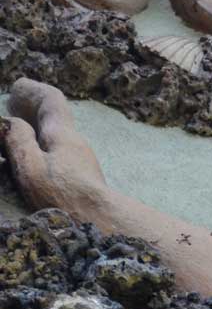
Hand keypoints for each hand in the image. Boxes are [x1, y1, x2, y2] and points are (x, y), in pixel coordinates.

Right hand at [4, 79, 107, 212]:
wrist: (100, 222)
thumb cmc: (63, 196)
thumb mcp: (31, 167)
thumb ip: (18, 142)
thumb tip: (14, 123)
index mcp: (63, 135)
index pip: (52, 101)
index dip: (35, 91)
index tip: (18, 87)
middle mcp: (77, 143)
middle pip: (54, 120)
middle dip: (33, 112)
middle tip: (15, 108)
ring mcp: (83, 161)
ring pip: (56, 139)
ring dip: (37, 132)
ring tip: (17, 137)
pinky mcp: (84, 178)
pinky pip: (60, 154)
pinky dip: (44, 148)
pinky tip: (34, 162)